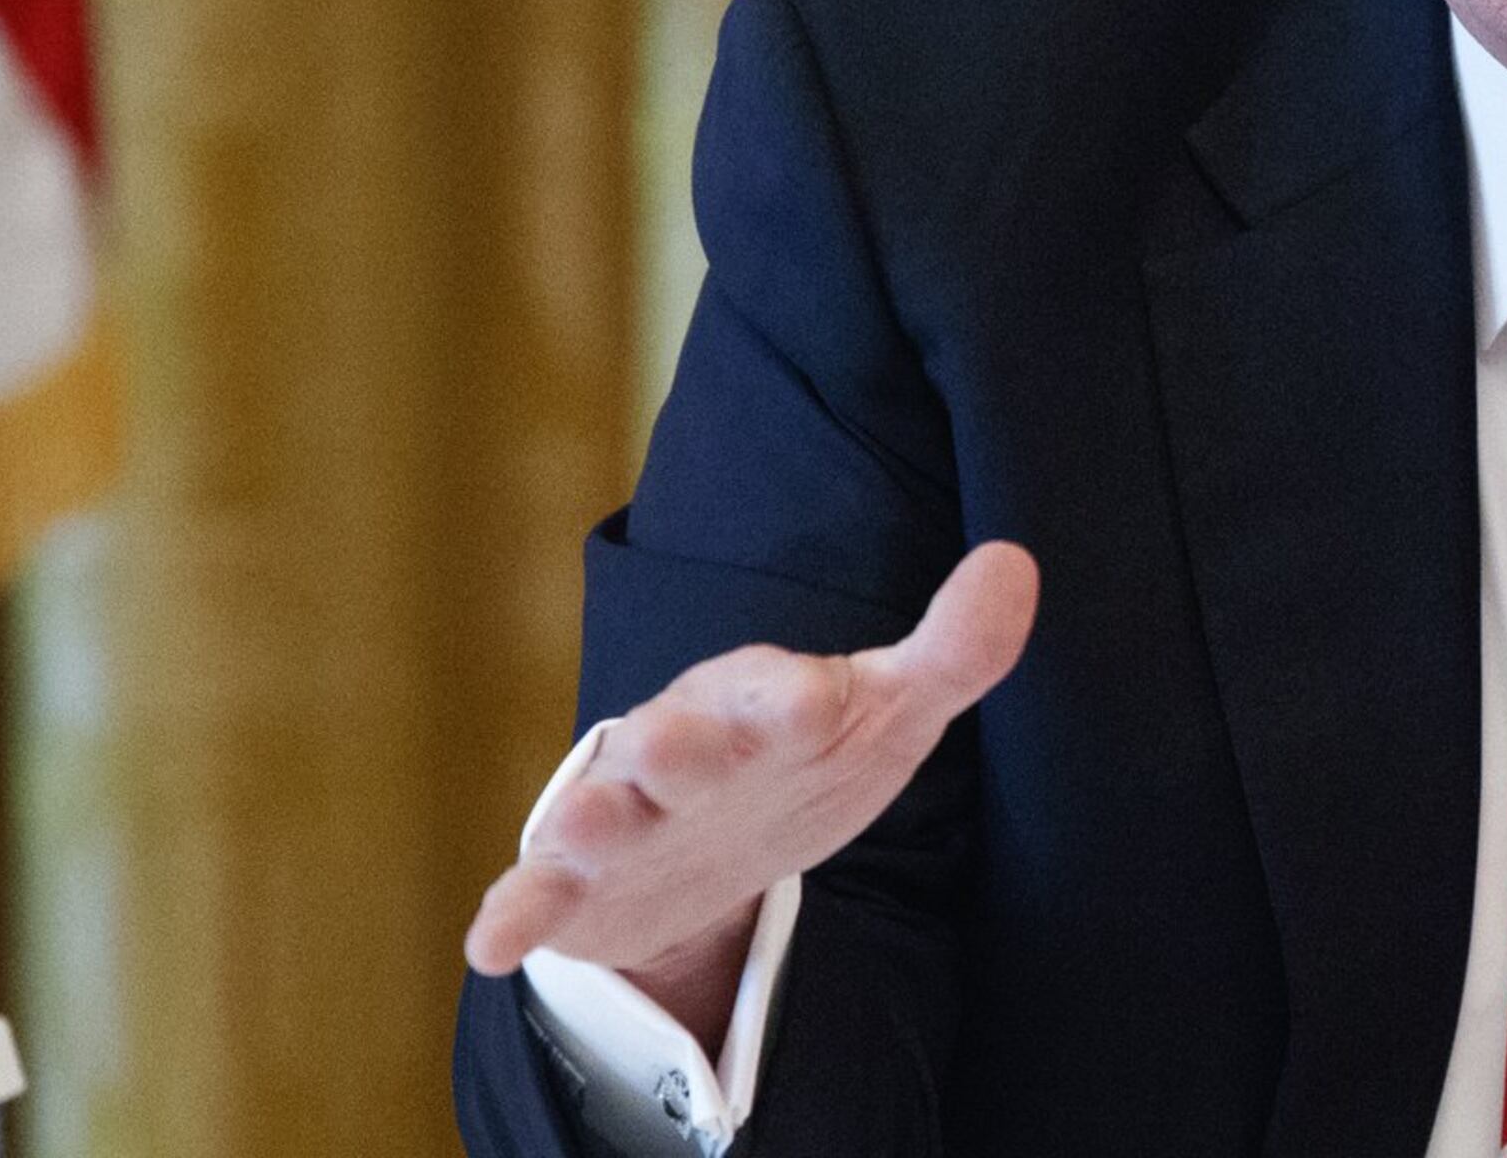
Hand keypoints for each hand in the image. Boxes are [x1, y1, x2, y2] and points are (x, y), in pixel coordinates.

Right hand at [461, 541, 1040, 1040]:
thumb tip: (1017, 563)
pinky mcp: (579, 885)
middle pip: (678, 745)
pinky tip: (490, 943)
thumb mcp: (886, 711)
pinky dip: (515, 913)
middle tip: (669, 742)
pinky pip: (539, 895)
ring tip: (584, 820)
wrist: (714, 843)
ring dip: (590, 817)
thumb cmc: (806, 757)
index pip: (776, 691)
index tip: (811, 696)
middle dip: (675, 746)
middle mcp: (682, 748)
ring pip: (602, 810)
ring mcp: (624, 815)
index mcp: (756, 699)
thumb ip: (954, 651)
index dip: (791, 695)